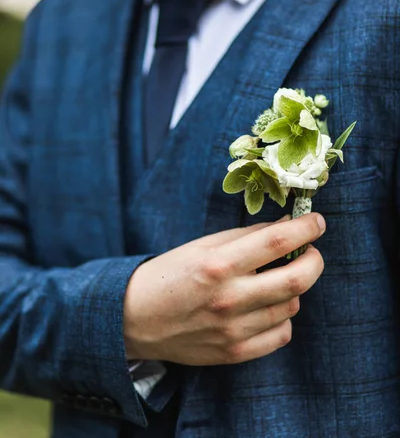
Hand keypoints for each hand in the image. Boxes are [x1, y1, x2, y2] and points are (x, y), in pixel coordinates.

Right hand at [123, 214, 324, 365]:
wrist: (136, 318)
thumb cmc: (171, 274)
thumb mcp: (204, 246)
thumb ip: (246, 236)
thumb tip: (287, 226)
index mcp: (219, 264)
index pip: (277, 242)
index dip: (306, 229)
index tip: (317, 221)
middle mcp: (229, 299)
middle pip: (296, 280)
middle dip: (315, 260)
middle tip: (312, 251)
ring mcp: (233, 330)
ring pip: (292, 306)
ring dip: (294, 288)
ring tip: (276, 279)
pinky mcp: (235, 353)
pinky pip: (280, 335)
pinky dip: (282, 317)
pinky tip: (267, 306)